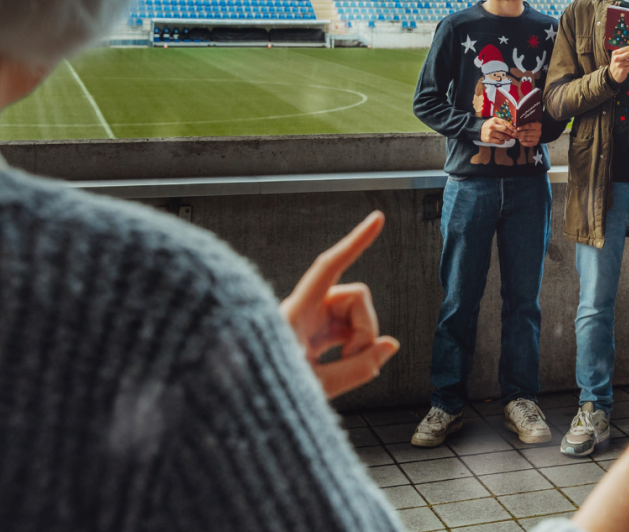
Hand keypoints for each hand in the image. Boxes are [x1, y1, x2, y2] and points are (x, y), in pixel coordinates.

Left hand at [280, 211, 399, 398]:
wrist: (239, 409)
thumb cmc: (263, 394)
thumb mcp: (316, 386)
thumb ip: (358, 368)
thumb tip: (390, 346)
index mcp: (296, 313)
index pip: (329, 266)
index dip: (355, 241)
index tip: (376, 219)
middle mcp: (303, 310)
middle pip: (355, 296)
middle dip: (365, 327)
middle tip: (354, 359)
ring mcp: (309, 321)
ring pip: (354, 314)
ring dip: (359, 340)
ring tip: (342, 366)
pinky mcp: (313, 333)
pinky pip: (346, 329)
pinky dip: (352, 347)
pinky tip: (342, 362)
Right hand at [480, 117, 516, 144]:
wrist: (478, 129)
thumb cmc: (488, 125)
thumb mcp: (493, 121)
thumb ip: (501, 123)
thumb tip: (511, 128)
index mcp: (494, 120)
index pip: (505, 123)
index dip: (511, 127)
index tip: (515, 130)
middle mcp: (492, 126)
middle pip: (504, 129)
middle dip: (510, 133)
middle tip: (513, 135)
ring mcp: (490, 133)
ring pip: (502, 136)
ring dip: (507, 138)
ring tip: (508, 138)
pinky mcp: (489, 139)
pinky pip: (498, 141)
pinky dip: (502, 142)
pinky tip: (502, 141)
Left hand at [514, 122, 542, 146]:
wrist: (539, 132)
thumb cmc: (532, 126)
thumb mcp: (531, 122)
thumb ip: (525, 123)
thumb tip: (516, 126)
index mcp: (538, 125)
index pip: (529, 126)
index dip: (523, 127)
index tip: (517, 128)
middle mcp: (538, 132)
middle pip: (527, 133)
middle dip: (518, 133)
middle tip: (513, 133)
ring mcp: (537, 138)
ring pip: (526, 138)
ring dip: (519, 137)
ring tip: (515, 136)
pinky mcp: (535, 143)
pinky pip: (528, 144)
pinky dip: (523, 142)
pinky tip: (520, 140)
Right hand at [608, 43, 628, 82]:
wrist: (612, 76)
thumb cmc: (618, 64)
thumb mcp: (618, 57)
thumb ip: (626, 52)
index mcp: (616, 53)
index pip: (627, 48)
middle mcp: (616, 58)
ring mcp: (619, 64)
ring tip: (625, 66)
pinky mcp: (622, 70)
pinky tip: (626, 69)